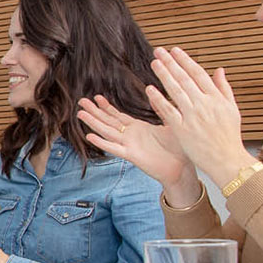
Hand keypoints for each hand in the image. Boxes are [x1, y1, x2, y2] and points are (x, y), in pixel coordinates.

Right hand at [78, 94, 199, 204]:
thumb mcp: (170, 124)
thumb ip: (161, 109)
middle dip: (94, 111)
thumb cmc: (178, 149)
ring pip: (107, 131)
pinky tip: (90, 137)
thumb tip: (155, 94)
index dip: (107, 107)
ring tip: (80, 114)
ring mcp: (129, 145)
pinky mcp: (132, 155)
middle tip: (81, 102)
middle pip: (108, 121)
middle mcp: (131, 136)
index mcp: (138, 128)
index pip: (118, 116)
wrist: (181, 169)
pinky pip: (114, 148)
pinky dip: (102, 142)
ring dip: (93, 123)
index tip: (96, 97)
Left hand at [146, 47, 256, 184]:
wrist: (227, 160)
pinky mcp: (183, 130)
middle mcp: (205, 105)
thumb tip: (219, 69)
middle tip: (159, 51)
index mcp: (217, 99)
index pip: (198, 74)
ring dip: (164, 75)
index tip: (175, 50)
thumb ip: (224, 89)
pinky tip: (149, 89)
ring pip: (176, 91)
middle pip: (185, 79)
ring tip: (154, 63)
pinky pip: (169, 111)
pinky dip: (159, 100)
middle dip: (171, 63)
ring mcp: (194, 117)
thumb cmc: (229, 135)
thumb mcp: (232, 110)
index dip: (185, 61)